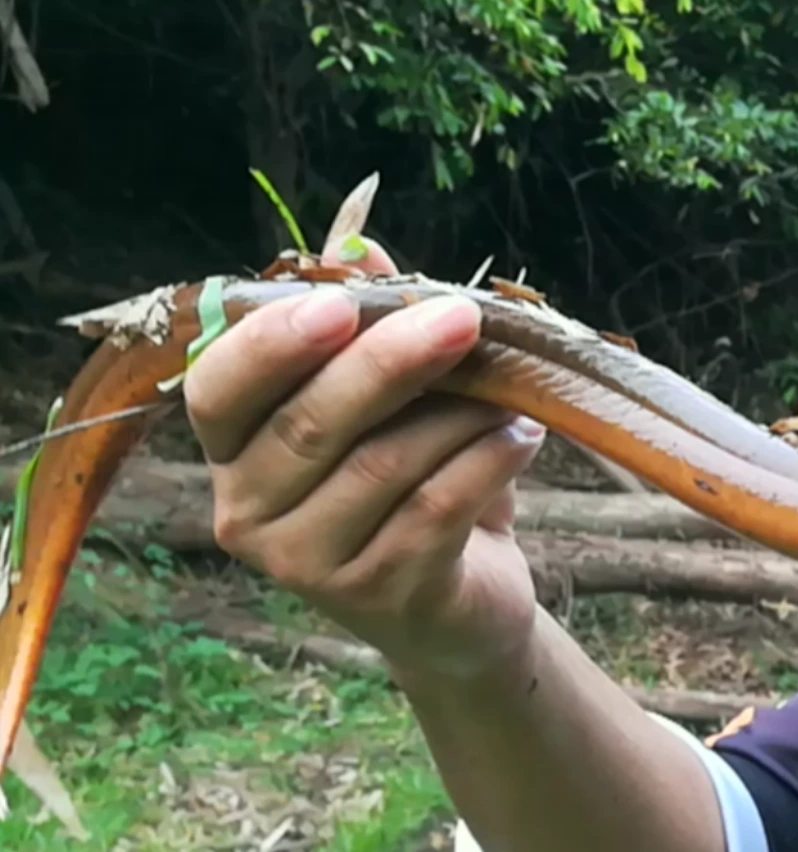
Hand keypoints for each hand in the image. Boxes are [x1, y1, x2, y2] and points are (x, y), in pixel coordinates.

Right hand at [182, 231, 549, 687]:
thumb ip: (371, 323)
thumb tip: (361, 244)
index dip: (272, 344)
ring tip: (514, 392)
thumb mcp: (395, 404)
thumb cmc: (412, 486)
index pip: (219, 388)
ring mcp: (308, 564)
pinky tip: (524, 437)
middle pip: (310, 424)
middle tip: (464, 317)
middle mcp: (250, 511)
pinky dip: (487, 463)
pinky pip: (436, 510)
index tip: (340, 302)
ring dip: (459, 415)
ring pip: (382, 465)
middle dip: (391, 361)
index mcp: (233, 449)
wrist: (456, 607)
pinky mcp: (381, 595)